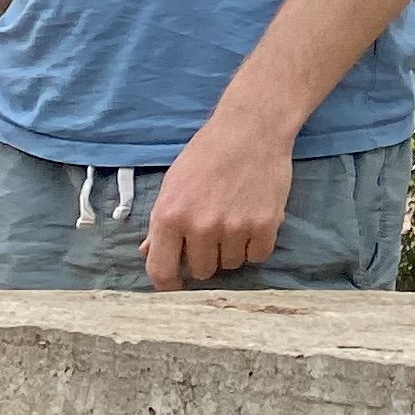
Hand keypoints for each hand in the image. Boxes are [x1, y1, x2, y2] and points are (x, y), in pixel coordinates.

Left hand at [143, 110, 293, 287]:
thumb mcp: (173, 184)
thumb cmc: (207, 153)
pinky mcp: (265, 225)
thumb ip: (161, 222)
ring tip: (235, 221)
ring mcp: (234, 228)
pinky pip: (258, 256)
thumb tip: (149, 252)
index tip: (177, 284)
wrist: (251, 129)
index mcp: (170, 217)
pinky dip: (256, 245)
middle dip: (205, 258)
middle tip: (213, 235)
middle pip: (201, 271)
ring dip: (231, 250)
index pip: (161, 271)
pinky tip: (253, 222)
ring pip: (230, 264)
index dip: (169, 284)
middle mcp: (200, 227)